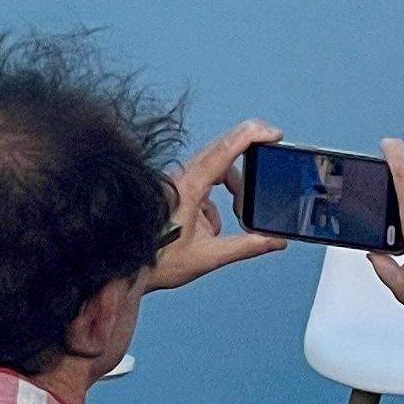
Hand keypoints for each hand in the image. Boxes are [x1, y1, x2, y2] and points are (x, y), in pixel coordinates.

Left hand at [142, 120, 287, 294]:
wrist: (128, 269)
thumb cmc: (158, 262)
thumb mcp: (209, 256)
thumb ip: (246, 246)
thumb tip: (275, 241)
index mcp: (190, 187)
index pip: (225, 150)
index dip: (252, 136)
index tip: (274, 134)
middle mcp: (182, 179)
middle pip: (222, 150)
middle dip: (248, 149)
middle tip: (270, 145)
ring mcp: (178, 183)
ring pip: (214, 167)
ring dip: (233, 184)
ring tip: (240, 211)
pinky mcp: (176, 192)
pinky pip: (204, 183)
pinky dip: (217, 199)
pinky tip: (213, 227)